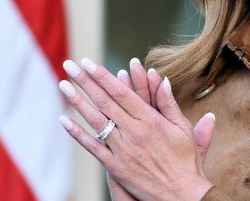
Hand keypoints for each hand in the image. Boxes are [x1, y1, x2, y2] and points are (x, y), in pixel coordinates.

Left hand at [58, 58, 214, 200]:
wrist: (183, 196)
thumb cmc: (185, 162)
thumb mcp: (183, 128)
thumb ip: (169, 103)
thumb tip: (162, 78)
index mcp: (150, 120)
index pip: (121, 93)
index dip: (103, 76)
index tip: (88, 63)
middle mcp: (134, 132)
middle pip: (105, 102)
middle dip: (85, 82)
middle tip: (70, 65)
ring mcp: (123, 150)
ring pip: (96, 121)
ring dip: (78, 101)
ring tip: (63, 84)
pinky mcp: (117, 168)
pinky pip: (93, 148)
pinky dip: (78, 134)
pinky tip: (64, 120)